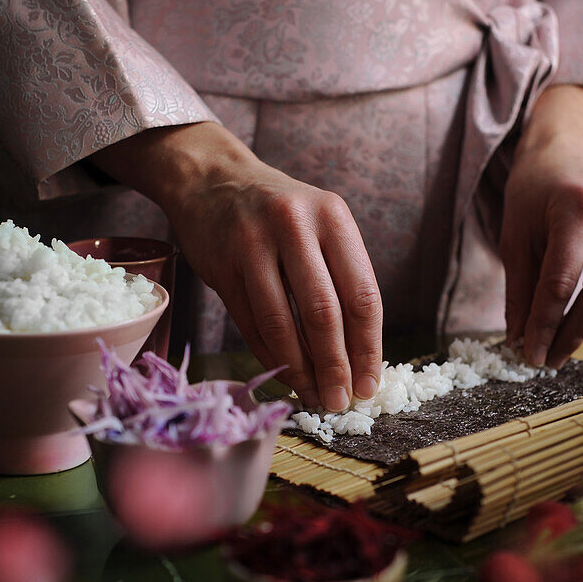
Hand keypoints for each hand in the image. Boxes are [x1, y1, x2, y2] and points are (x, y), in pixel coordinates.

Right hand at [92, 123, 382, 410]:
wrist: (212, 180)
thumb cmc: (279, 216)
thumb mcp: (319, 228)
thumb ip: (340, 280)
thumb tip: (358, 358)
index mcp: (334, 217)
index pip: (362, 295)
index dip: (368, 348)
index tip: (369, 385)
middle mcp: (295, 225)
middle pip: (324, 313)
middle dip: (335, 366)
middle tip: (340, 401)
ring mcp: (253, 242)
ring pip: (282, 322)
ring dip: (300, 369)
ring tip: (313, 396)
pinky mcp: (222, 263)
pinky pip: (250, 323)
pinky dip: (271, 355)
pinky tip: (285, 374)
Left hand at [501, 86, 582, 368]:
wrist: (567, 151)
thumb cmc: (533, 191)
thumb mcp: (514, 236)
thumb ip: (519, 289)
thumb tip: (519, 340)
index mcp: (578, 206)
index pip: (561, 282)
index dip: (544, 324)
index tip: (528, 355)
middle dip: (570, 334)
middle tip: (545, 360)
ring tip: (556, 348)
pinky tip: (573, 324)